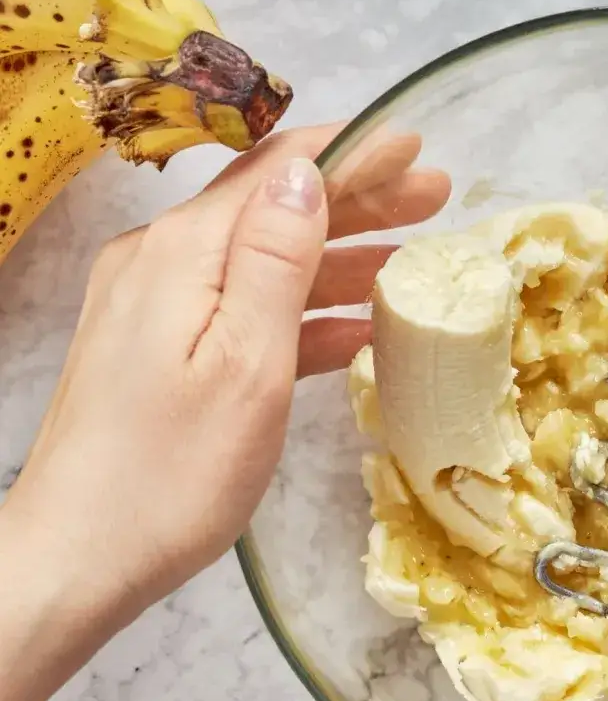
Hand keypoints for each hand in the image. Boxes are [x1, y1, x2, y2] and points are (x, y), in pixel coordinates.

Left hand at [0, 122, 447, 700]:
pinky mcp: (161, 352)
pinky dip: (305, 313)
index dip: (351, 153)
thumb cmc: (172, 472)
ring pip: (266, 262)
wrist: (78, 558)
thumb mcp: (246, 363)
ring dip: (341, 257)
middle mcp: (164, 262)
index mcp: (184, 253)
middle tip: (436, 195)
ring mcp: (158, 308)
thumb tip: (305, 174)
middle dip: (358, 199)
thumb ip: (277, 261)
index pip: (277, 174)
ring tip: (415, 259)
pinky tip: (360, 328)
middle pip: (273, 210)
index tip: (413, 142)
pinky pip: (247, 312)